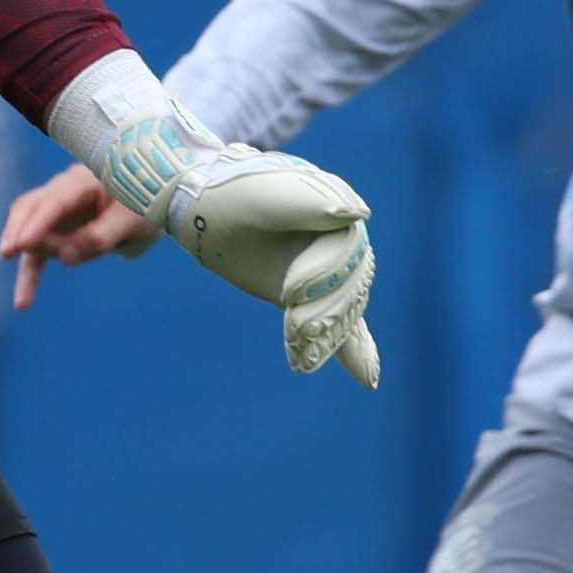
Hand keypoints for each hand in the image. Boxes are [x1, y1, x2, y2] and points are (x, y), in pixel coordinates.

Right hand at [0, 163, 153, 310]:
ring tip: (23, 298)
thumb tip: (66, 257)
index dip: (38, 222)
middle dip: (18, 231)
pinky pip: (39, 251)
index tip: (23, 244)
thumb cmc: (145, 204)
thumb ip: (101, 236)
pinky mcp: (58, 230)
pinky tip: (23, 302)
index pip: (56, 201)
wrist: (153, 201)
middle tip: (8, 253)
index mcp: (85, 181)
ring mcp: (58, 210)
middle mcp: (64, 191)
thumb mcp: (132, 221)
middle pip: (30, 208)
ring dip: (23, 262)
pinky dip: (31, 273)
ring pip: (28, 231)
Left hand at [97, 115, 381, 386]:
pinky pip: (346, 325)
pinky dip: (357, 352)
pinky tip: (368, 380)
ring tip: (301, 359)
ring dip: (326, 337)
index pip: (346, 251)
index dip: (322, 276)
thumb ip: (307, 200)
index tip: (289, 296)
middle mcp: (341, 239)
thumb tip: (359, 214)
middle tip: (294, 335)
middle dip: (323, 313)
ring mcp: (330, 269)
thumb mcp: (260, 192)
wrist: (204, 203)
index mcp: (335, 207)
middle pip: (349, 285)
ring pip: (344, 309)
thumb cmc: (229, 192)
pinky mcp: (315, 295)